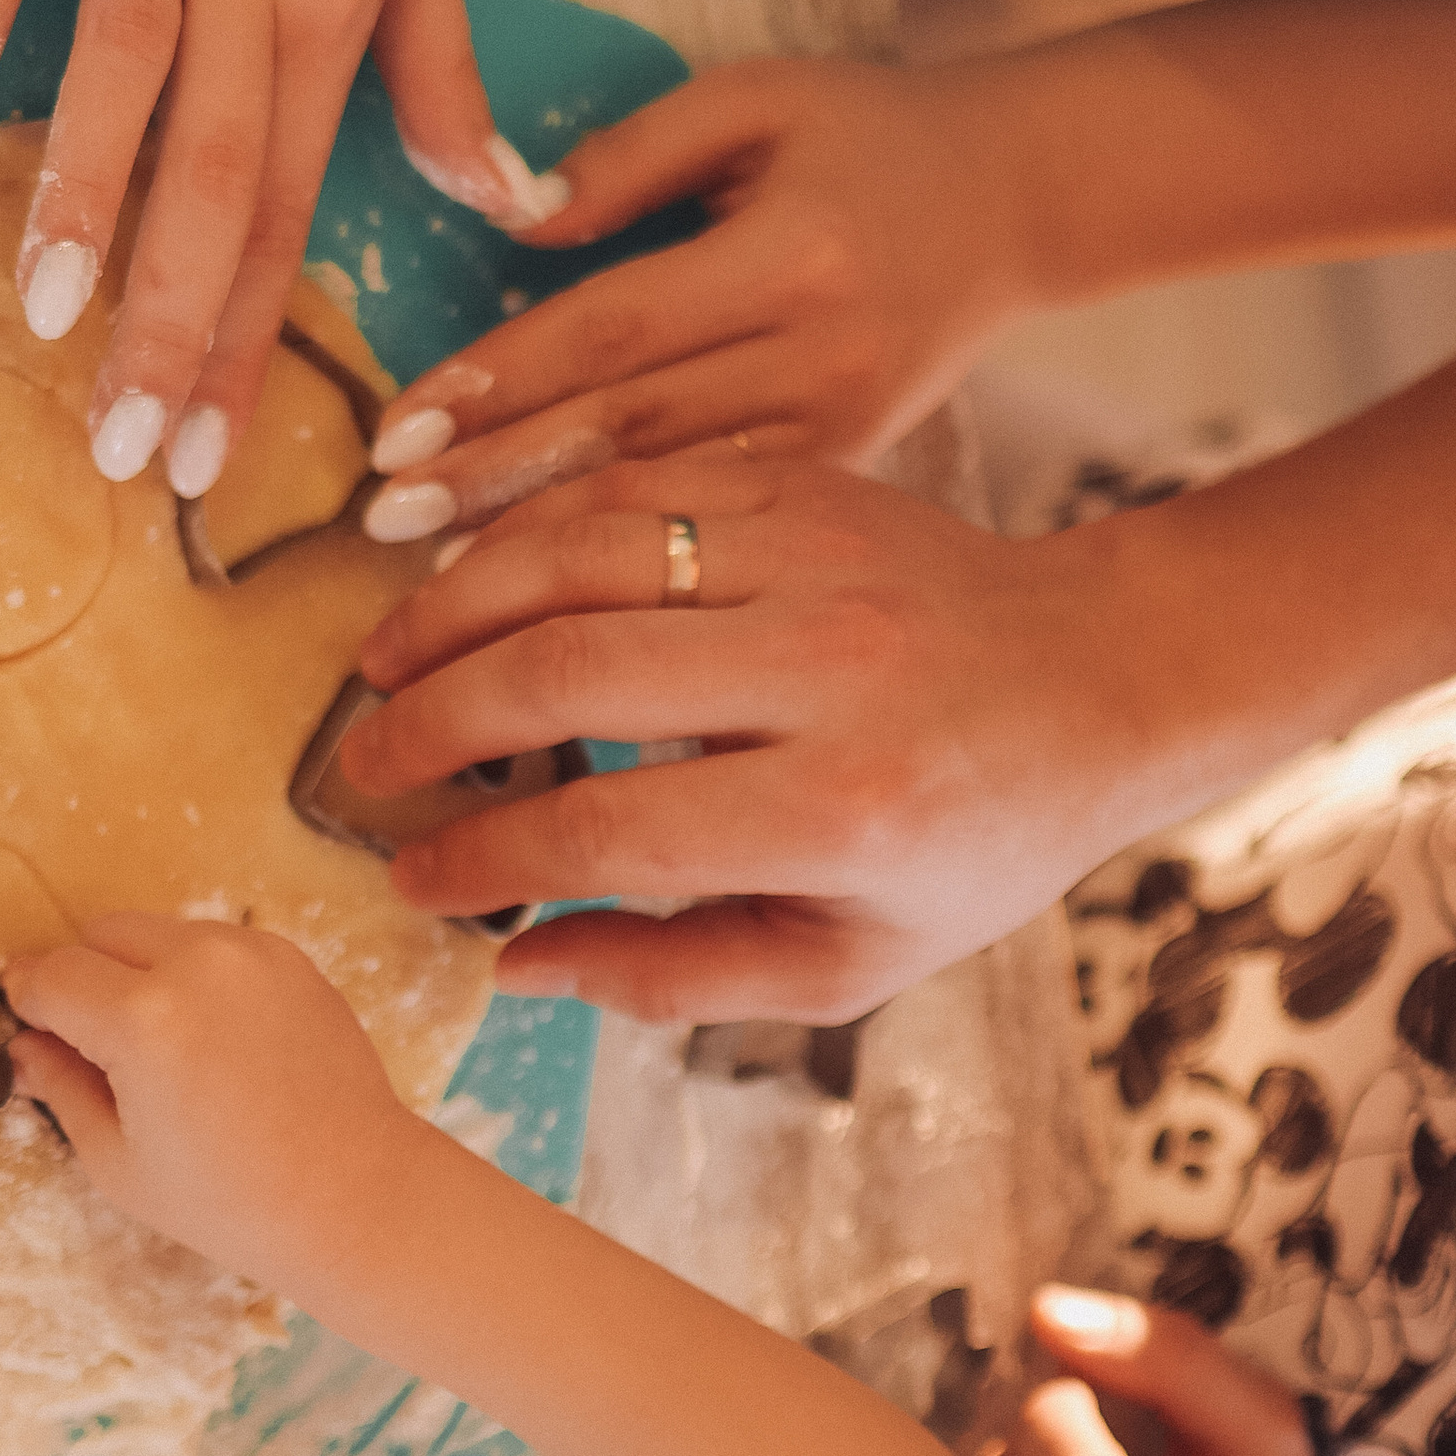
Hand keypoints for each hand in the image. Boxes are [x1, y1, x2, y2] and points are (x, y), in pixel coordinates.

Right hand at [0, 0, 545, 501]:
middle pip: (213, 172)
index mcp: (337, 2)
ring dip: (88, 192)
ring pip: (126, 65)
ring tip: (51, 316)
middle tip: (125, 453)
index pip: (286, 209)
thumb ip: (442, 75)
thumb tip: (500, 204)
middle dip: (172, 325)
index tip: (207, 463)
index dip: (247, 345)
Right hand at [4, 912, 418, 1292]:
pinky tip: (214, 1039)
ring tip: (162, 1047)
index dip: (27, 1000)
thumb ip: (59, 1086)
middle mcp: (196, 964)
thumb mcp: (118, 1161)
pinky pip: (212, 944)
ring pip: (157, 932)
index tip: (27, 1022)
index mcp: (143, 1021)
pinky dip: (194, 975)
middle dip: (82, 978)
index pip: (51, 975)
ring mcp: (250, 952)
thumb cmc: (230, 1200)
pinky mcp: (289, 956)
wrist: (353, 1196)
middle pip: (99, 934)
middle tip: (93, 1042)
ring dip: (138, 971)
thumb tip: (23, 1044)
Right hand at [346, 451, 1164, 1021]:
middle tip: (364, 767)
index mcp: (845, 808)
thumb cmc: (966, 841)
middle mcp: (828, 668)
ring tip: (383, 667)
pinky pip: (621, 488)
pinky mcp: (798, 480)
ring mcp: (813, 554)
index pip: (609, 829)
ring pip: (575, 555)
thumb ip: (679, 975)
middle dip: (433, 723)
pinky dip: (523, 534)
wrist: (1092, 679)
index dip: (486, 859)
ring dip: (450, 610)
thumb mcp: (849, 958)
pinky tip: (467, 588)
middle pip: (566, 672)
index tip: (415, 880)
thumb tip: (516, 961)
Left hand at [362, 58, 1037, 538]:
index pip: (613, 325)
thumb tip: (515, 219)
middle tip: (379, 520)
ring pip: (672, 498)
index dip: (497, 380)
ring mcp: (847, 427)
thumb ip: (633, 155)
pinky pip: (723, 527)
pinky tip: (547, 602)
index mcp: (796, 254)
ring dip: (545, 543)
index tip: (395, 430)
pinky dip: (630, 566)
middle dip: (493, 479)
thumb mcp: (761, 99)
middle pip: (630, 427)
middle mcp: (823, 353)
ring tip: (431, 583)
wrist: (1024, 202)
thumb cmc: (870, 134)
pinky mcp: (853, 471)